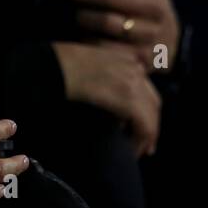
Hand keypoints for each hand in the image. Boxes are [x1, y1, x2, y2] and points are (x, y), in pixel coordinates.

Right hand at [51, 41, 160, 156]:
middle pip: (153, 102)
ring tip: (140, 150)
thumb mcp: (85, 61)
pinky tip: (135, 149)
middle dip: (152, 122)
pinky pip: (145, 125)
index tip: (139, 120)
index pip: (144, 85)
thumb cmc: (58, 63)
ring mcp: (134, 85)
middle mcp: (134, 70)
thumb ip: (99, 72)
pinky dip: (142, 139)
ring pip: (152, 115)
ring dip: (148, 135)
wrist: (54, 66)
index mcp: (124, 58)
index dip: (145, 106)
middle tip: (146, 141)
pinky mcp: (129, 101)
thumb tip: (100, 92)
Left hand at [52, 0, 179, 71]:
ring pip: (107, 21)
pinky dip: (89, 40)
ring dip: (82, 16)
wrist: (167, 42)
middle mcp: (156, 6)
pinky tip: (83, 37)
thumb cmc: (137, 6)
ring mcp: (151, 33)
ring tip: (74, 14)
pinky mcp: (143, 56)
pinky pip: (106, 46)